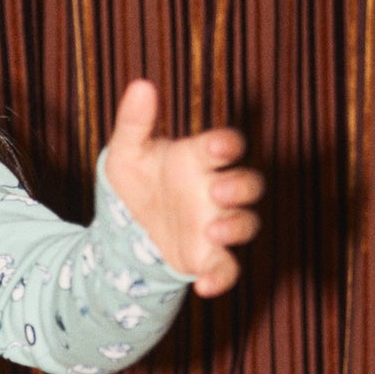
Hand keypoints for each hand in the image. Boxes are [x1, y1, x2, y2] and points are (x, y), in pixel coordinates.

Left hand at [102, 80, 263, 296]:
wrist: (126, 228)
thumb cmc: (136, 181)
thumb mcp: (126, 151)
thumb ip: (134, 122)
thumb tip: (140, 85)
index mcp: (200, 159)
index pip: (226, 145)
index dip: (228, 144)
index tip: (217, 146)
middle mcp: (215, 190)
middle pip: (248, 184)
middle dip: (240, 186)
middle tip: (217, 190)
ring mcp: (216, 224)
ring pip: (246, 224)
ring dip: (237, 227)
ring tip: (213, 230)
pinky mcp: (209, 257)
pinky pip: (228, 269)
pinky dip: (222, 279)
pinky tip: (204, 288)